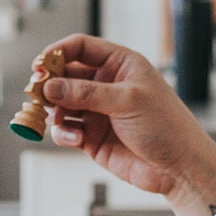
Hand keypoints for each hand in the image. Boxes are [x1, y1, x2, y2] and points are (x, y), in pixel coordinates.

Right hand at [36, 34, 215, 215]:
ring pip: (60, 104)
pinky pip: (65, 130)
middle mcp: (106, 85)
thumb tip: (50, 86)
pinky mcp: (91, 136)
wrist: (179, 168)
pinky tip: (74, 138)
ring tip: (58, 119)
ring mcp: (97, 111)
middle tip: (37, 93)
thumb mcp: (127, 100)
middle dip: (49, 84)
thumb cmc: (166, 126)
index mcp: (120, 64)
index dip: (57, 52)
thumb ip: (86, 92)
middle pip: (64, 75)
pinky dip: (63, 133)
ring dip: (53, 111)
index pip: (80, 47)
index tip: (40, 65)